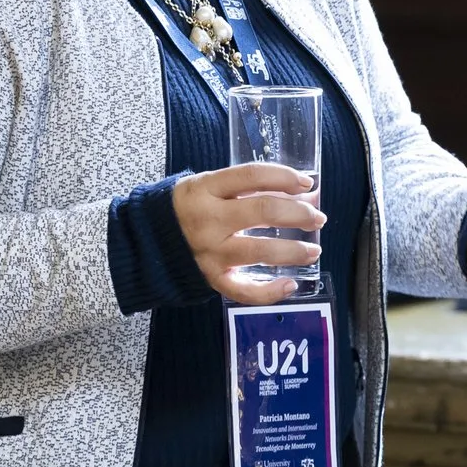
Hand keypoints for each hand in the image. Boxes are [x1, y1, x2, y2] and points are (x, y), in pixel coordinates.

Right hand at [172, 163, 324, 305]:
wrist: (148, 240)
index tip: (308, 182)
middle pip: (263, 212)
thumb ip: (251, 188)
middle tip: (318, 217)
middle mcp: (208, 219)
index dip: (285, 177)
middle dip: (299, 214)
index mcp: (206, 188)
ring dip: (294, 251)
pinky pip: (243, 290)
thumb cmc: (188, 207)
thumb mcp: (210, 186)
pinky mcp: (211, 278)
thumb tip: (304, 191)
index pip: (253, 175)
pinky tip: (290, 284)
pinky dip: (270, 291)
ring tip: (314, 250)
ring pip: (260, 251)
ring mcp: (210, 251)